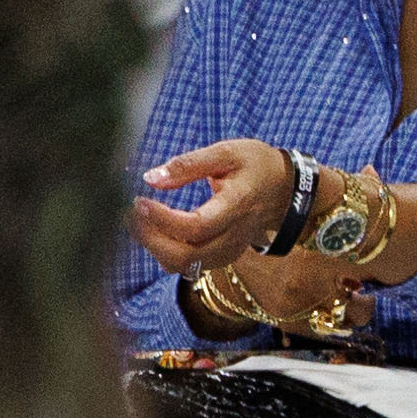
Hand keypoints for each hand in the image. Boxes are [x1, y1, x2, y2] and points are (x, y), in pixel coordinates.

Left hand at [131, 138, 298, 274]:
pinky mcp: (223, 256)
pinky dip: (167, 253)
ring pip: (186, 266)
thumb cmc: (255, 165)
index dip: (162, 219)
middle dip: (152, 240)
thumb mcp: (226, 152)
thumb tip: (150, 179)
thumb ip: (189, 164)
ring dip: (157, 248)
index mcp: (238, 206)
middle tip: (132, 214)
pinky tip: (156, 231)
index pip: (196, 226)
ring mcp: (230, 250)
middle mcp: (235, 235)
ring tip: (140, 221)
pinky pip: (189, 265)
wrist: (284, 187)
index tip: (139, 201)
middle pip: (188, 257)